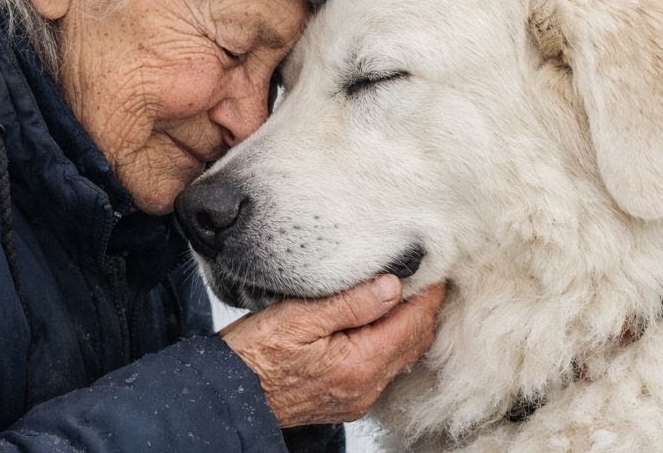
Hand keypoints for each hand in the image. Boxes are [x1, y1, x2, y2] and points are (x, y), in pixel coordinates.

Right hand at [220, 276, 445, 428]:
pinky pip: (381, 366)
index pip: (413, 323)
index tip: (433, 264)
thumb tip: (392, 285)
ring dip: (405, 323)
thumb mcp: (298, 317)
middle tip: (421, 272)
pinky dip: (387, 340)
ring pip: (400, 354)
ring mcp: (358, 396)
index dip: (426, 292)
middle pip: (414, 341)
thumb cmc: (255, 353)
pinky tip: (374, 319)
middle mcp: (366, 387)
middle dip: (421, 306)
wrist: (229, 394)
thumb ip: (350, 303)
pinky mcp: (347, 398)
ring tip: (399, 289)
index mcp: (359, 364)